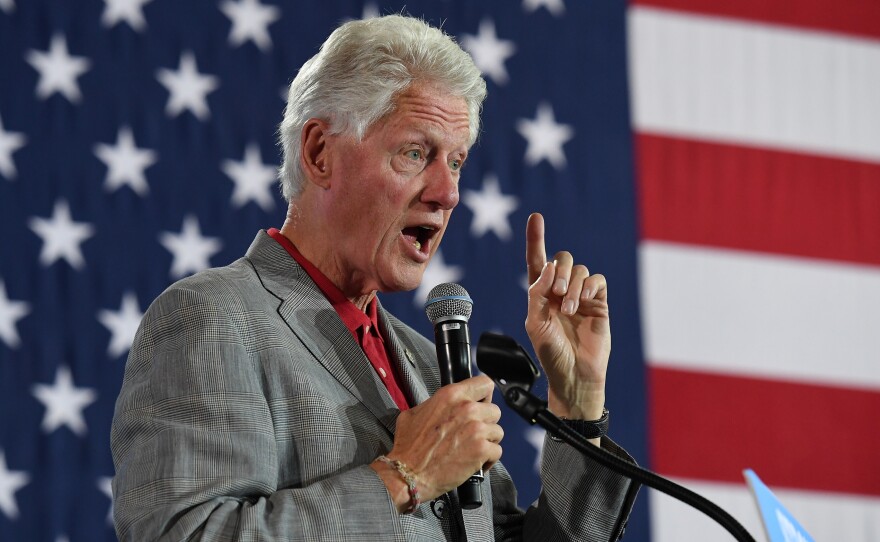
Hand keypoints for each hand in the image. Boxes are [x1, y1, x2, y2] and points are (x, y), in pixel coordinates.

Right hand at [372, 375, 502, 510]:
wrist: (409, 473)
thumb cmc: (409, 446)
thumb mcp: (415, 413)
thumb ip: (436, 405)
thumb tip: (445, 406)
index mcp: (452, 395)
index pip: (484, 384)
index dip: (485, 396)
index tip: (481, 404)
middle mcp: (468, 408)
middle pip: (494, 410)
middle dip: (486, 422)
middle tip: (473, 433)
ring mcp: (477, 429)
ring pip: (498, 431)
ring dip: (488, 441)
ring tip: (474, 449)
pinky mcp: (482, 450)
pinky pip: (497, 451)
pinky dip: (489, 459)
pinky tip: (476, 463)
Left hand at [524, 213, 609, 422]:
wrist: (574, 374)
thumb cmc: (551, 353)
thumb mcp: (535, 322)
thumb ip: (538, 293)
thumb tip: (548, 267)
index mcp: (540, 293)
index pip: (537, 260)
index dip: (536, 238)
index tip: (535, 217)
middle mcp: (561, 290)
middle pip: (561, 259)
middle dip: (558, 270)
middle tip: (556, 292)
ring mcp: (581, 295)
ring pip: (579, 270)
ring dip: (572, 285)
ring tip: (569, 309)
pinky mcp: (599, 302)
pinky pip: (597, 280)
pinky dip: (589, 285)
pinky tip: (584, 301)